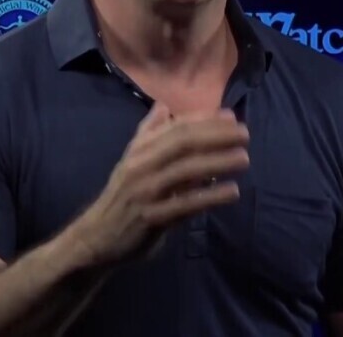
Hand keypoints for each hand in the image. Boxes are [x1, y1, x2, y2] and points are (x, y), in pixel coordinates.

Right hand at [69, 102, 249, 268]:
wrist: (97, 237)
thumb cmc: (122, 196)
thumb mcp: (131, 161)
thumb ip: (148, 133)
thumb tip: (164, 106)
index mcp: (140, 150)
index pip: (176, 127)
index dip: (205, 120)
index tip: (232, 117)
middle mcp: (141, 165)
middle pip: (182, 143)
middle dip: (216, 136)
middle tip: (245, 135)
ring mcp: (146, 191)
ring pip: (185, 170)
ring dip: (217, 162)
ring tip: (244, 158)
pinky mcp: (152, 218)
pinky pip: (185, 204)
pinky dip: (209, 196)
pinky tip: (232, 192)